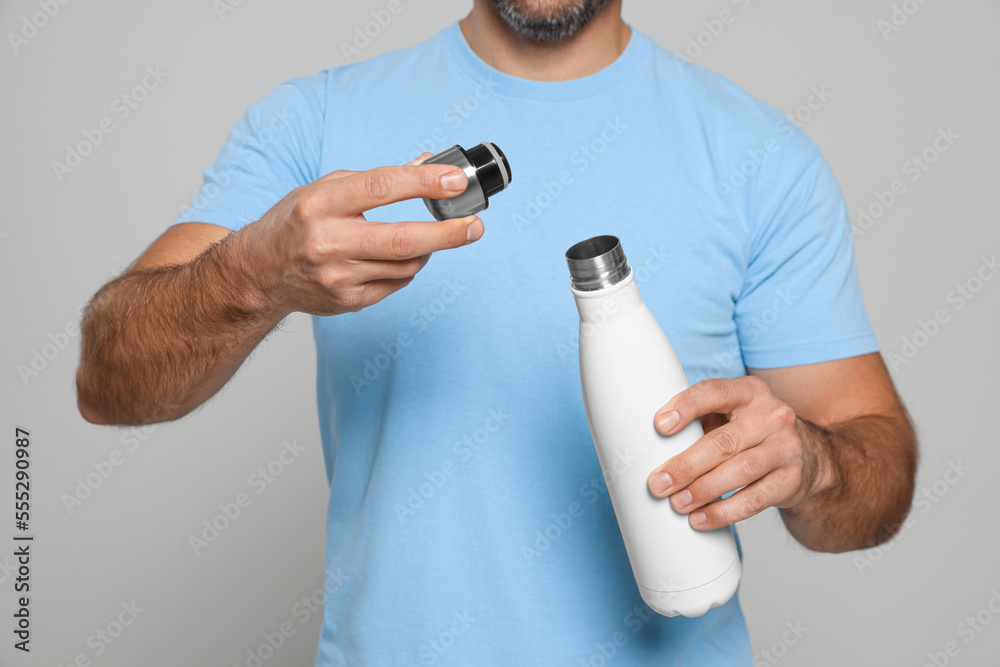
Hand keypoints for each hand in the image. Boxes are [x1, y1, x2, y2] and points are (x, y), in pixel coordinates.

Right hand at [242, 153, 481, 317]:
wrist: (259, 273)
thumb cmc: (297, 222)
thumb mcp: (327, 188)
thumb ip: (377, 179)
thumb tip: (431, 165)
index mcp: (320, 203)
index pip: (382, 187)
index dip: (424, 183)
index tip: (456, 180)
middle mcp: (327, 242)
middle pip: (402, 239)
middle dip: (447, 233)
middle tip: (475, 226)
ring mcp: (337, 277)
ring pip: (406, 265)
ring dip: (429, 249)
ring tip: (432, 236)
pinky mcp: (346, 302)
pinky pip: (396, 283)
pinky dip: (407, 268)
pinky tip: (399, 257)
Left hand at [646, 376, 829, 529]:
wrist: (809, 457)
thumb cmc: (751, 432)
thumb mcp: (731, 414)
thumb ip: (699, 420)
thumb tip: (648, 444)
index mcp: (749, 392)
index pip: (715, 392)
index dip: (686, 406)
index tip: (660, 425)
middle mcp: (771, 416)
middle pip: (723, 442)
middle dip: (686, 465)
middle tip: (659, 483)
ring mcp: (785, 448)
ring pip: (739, 471)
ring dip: (703, 490)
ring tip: (677, 502)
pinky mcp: (791, 479)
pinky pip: (754, 499)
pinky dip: (724, 512)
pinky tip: (701, 518)